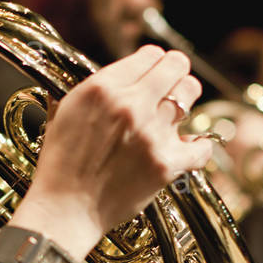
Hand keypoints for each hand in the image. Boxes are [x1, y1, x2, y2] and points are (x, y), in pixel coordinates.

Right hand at [19, 45, 213, 253]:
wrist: (65, 209)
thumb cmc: (61, 164)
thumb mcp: (65, 111)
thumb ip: (94, 87)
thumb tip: (119, 74)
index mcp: (102, 88)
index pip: (149, 54)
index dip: (154, 61)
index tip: (153, 72)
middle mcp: (130, 105)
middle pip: (176, 66)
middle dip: (175, 73)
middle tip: (171, 86)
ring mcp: (151, 134)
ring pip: (190, 96)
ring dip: (185, 102)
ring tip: (176, 114)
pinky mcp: (166, 163)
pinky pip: (202, 145)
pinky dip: (198, 146)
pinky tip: (189, 147)